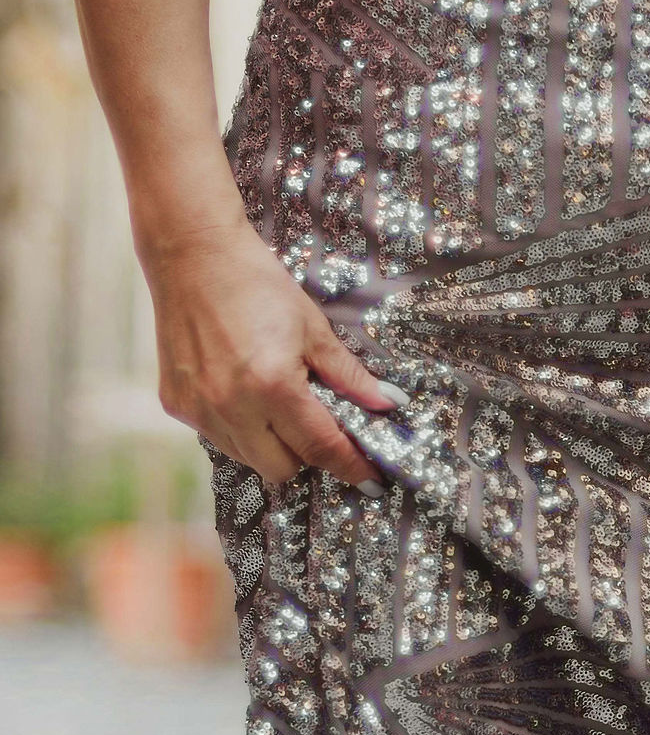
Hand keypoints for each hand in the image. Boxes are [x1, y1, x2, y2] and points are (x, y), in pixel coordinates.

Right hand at [142, 221, 394, 488]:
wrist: (192, 255)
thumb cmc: (258, 286)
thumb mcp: (314, 330)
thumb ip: (350, 376)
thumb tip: (388, 406)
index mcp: (273, 387)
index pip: (321, 447)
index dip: (351, 467)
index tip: (371, 480)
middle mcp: (232, 406)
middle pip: (283, 468)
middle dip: (306, 455)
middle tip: (316, 424)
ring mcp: (199, 409)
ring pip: (247, 458)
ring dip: (270, 444)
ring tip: (276, 403)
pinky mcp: (175, 403)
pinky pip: (217, 437)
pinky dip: (238, 428)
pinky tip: (243, 393)